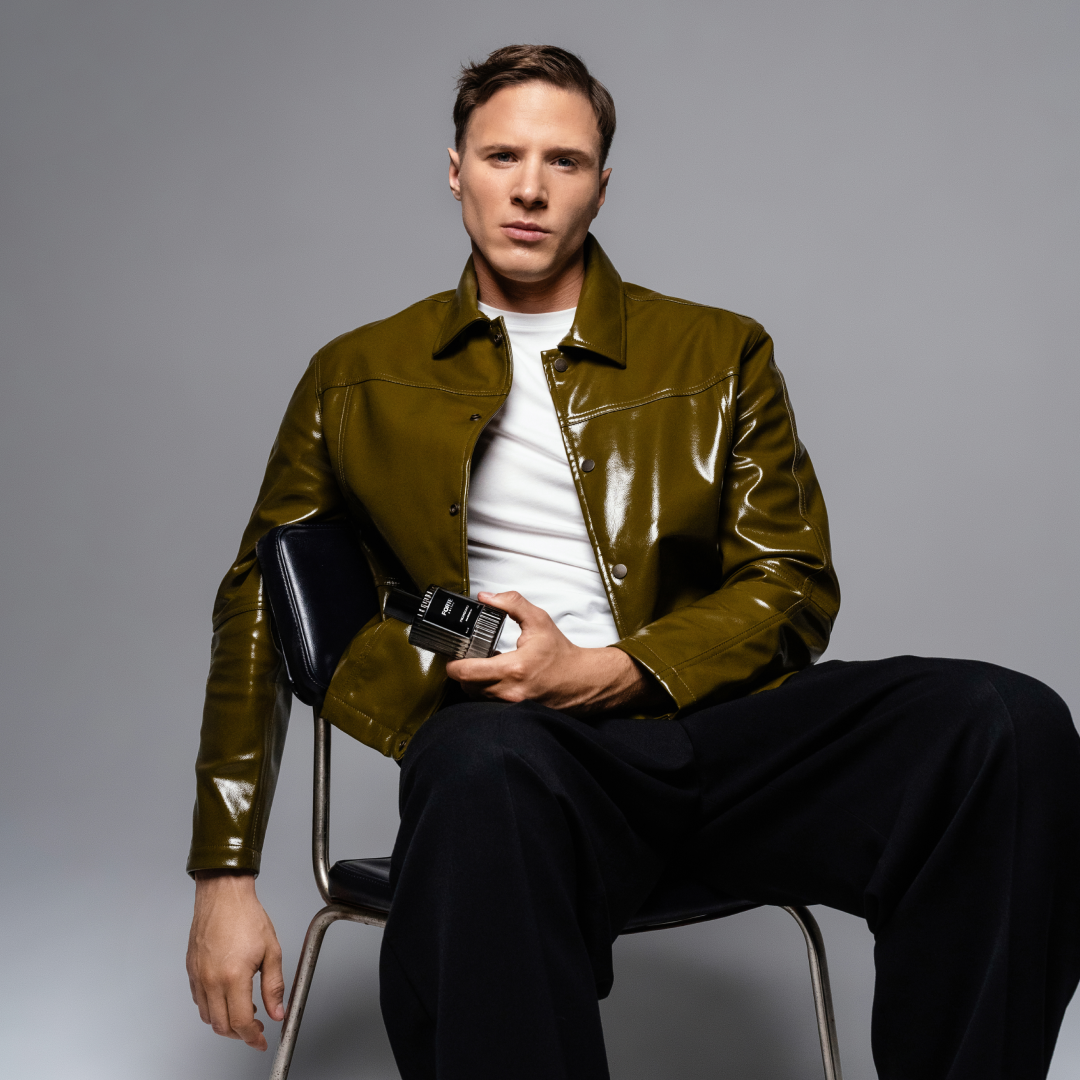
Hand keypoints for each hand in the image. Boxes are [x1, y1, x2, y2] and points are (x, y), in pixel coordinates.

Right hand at [186, 870, 285, 1050]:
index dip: (252, 1037)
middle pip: (221, 1026)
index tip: (261, 1040)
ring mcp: (198, 976)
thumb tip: (278, 1012)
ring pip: (207, 1016)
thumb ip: (274, 986)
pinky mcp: (191, 971)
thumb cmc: (246, 916)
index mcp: (233, 976)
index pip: (241, 1022)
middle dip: (240, 1034)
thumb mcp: (271, 950)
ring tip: (244, 1012)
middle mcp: (211, 980)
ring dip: (225, 1022)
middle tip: (256, 1028)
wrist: (223, 895)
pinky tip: (227, 998)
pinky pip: (199, 1001)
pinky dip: (212, 1008)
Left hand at [445, 590, 668, 714]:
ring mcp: (511, 705)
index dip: (453, 662)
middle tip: (467, 656)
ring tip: (483, 666)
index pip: (464, 672)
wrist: (582, 680)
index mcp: (513, 669)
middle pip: (465, 685)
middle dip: (462, 670)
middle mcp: (510, 691)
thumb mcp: (538, 621)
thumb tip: (486, 597)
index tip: (455, 653)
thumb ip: (511, 604)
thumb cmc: (562, 655)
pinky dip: (486, 691)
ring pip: (475, 695)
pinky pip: (488, 703)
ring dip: (473, 681)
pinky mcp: (513, 713)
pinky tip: (494, 678)